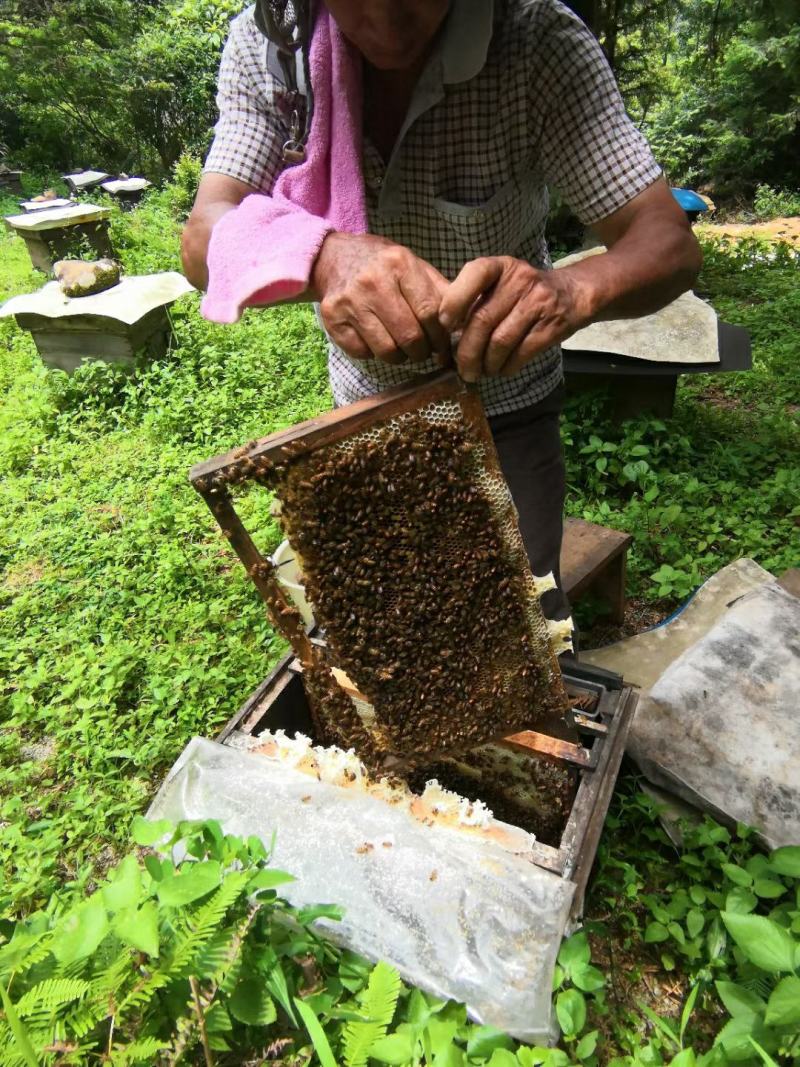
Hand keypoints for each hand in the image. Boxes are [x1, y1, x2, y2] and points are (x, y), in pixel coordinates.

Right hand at [311, 232, 451, 364]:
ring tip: (401, 347)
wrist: (333, 257)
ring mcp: (350, 302)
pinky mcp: (333, 320)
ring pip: (388, 351)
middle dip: (422, 351)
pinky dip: (373, 354)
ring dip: (400, 357)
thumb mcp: (414, 266)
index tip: (443, 347)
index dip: (441, 337)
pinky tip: (376, 339)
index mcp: (399, 264)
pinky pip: (363, 353)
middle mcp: (373, 281)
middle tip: (422, 350)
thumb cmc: (383, 266)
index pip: (430, 312)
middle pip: (410, 336)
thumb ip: (440, 292)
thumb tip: (465, 324)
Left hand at [439, 256, 592, 381]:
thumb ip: (475, 300)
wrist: (572, 294)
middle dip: (467, 351)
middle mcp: (520, 279)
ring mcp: (538, 302)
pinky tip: (501, 370)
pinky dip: (506, 367)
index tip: (444, 325)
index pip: (475, 273)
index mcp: (501, 266)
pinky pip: (521, 353)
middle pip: (483, 320)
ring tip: (481, 372)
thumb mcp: (500, 283)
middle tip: (462, 369)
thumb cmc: (523, 293)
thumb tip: (445, 338)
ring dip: (486, 363)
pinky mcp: (552, 325)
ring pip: (501, 341)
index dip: (455, 300)